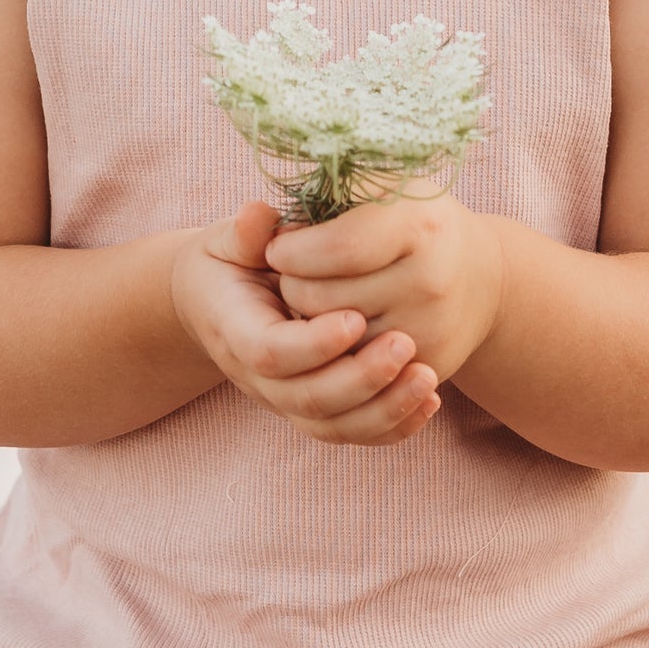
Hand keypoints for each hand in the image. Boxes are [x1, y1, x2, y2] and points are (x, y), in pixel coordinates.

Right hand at [170, 203, 442, 444]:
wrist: (218, 303)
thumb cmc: (230, 263)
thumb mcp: (229, 242)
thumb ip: (246, 234)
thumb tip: (261, 216)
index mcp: (235, 331)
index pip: (270, 353)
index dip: (314, 343)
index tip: (357, 317)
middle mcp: (257, 378)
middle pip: (308, 398)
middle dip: (360, 378)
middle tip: (405, 344)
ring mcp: (286, 401)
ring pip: (335, 426)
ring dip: (385, 408)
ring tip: (427, 377)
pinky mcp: (315, 411)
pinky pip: (354, 432)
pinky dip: (394, 425)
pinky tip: (430, 400)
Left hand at [265, 190, 505, 394]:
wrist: (482, 275)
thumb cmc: (412, 220)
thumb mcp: (377, 187)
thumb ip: (320, 193)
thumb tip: (258, 220)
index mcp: (417, 224)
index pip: (336, 249)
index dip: (292, 250)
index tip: (280, 247)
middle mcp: (429, 280)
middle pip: (322, 299)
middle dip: (293, 286)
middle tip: (296, 275)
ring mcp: (430, 329)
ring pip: (332, 342)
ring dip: (312, 323)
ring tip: (321, 297)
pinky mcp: (429, 367)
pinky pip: (357, 370)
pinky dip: (339, 352)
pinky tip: (342, 327)